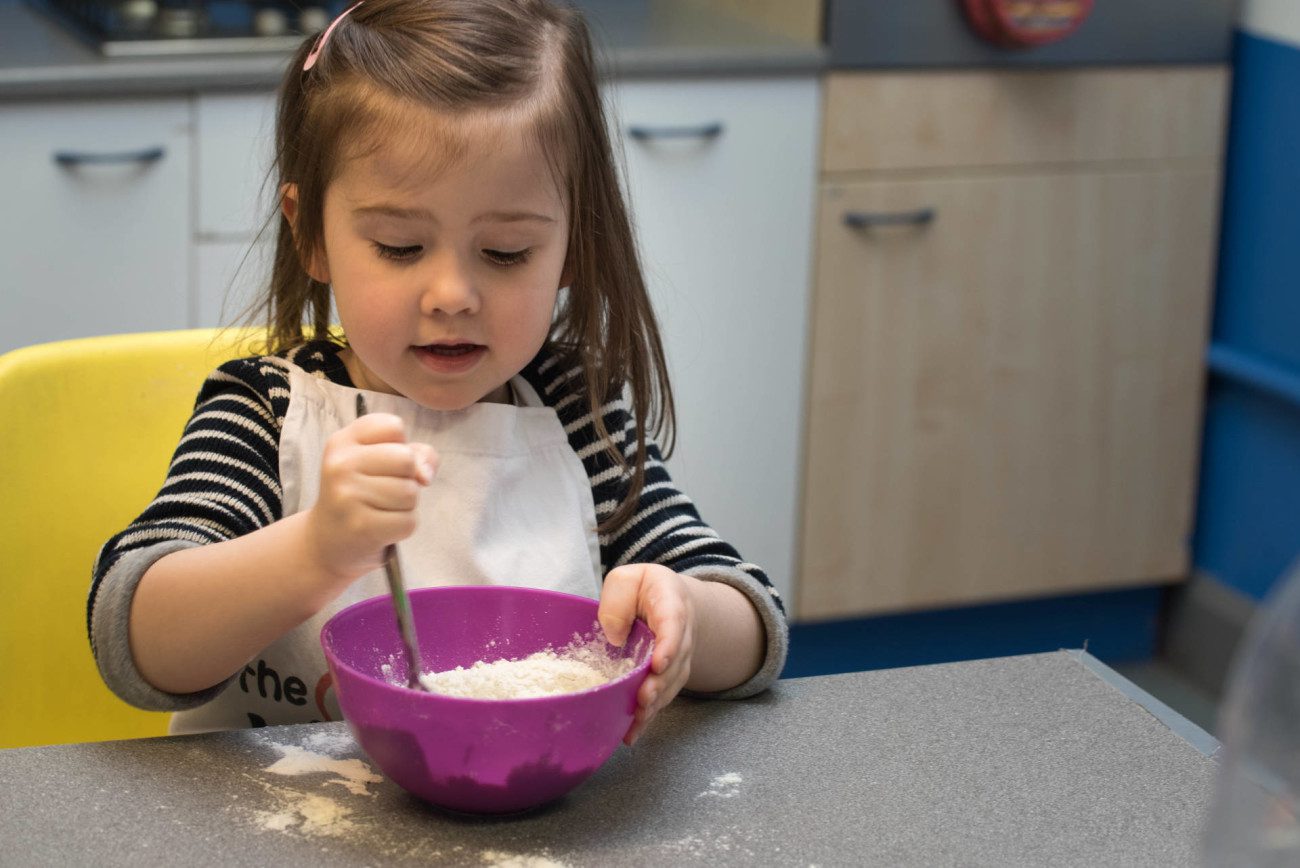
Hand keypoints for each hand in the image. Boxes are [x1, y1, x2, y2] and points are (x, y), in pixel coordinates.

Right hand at [305, 413, 437, 591]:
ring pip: (410, 492)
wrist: (327, 541)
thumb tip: (425, 475)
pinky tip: (383, 527)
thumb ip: (415, 453)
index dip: (401, 446)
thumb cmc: (361, 494)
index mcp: (343, 441)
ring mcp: (347, 496)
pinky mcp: (361, 527)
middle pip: (406, 459)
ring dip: (406, 505)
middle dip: (407, 478)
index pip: (393, 426)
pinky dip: (404, 527)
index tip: (382, 463)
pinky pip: (408, 521)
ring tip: (381, 509)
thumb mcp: (380, 462)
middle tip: (385, 490)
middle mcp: (340, 465)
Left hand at [598, 563, 695, 745]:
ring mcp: (679, 657)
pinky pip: (663, 696)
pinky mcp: (670, 676)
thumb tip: (614, 637)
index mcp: (671, 602)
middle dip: (660, 682)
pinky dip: (648, 715)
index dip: (669, 644)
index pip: (674, 623)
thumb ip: (617, 600)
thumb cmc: (642, 589)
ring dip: (655, 703)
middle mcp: (682, 633)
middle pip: (676, 660)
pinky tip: (632, 732)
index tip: (658, 664)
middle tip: (644, 699)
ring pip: (672, 683)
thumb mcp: (626, 580)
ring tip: (636, 720)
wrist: (670, 599)